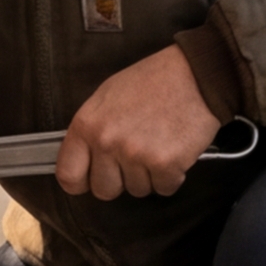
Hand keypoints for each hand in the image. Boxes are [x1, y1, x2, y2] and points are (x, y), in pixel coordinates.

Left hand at [53, 43, 216, 202]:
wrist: (196, 75)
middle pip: (104, 190)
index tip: (92, 178)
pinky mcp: (165, 164)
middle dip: (120, 180)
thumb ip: (92, 129)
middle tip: (135, 157)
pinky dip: (172, 176)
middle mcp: (107, 141)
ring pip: (137, 190)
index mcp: (87, 124)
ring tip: (159, 144)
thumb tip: (82, 159)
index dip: (81, 181)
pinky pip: (164, 189)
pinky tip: (175, 151)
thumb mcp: (108, 96)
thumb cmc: (153, 82)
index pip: (68, 174)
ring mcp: (136, 154)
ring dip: (149, 175)